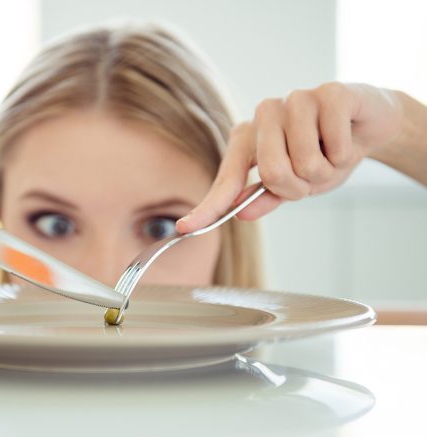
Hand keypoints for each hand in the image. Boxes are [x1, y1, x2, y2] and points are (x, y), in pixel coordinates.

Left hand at [176, 82, 403, 231]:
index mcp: (247, 139)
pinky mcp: (329, 92)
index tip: (185, 228)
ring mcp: (295, 99)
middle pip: (273, 173)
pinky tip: (347, 138)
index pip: (226, 179)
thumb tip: (240, 212)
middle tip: (313, 174)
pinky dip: (346, 154)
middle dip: (301, 186)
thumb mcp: (293, 184)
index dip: (208, 207)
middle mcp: (264, 115)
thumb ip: (265, 196)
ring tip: (331, 154)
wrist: (368, 125)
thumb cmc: (323, 154)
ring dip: (327, 170)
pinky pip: (335, 144)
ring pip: (306, 162)